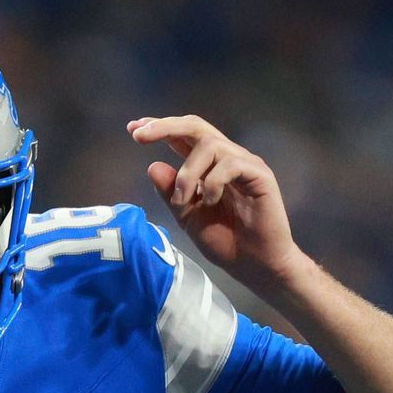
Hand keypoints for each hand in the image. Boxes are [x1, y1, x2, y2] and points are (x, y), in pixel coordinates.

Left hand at [129, 117, 310, 298]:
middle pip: (196, 127)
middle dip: (165, 127)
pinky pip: (231, 163)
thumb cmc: (225, 242)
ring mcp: (244, 164)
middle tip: (140, 136)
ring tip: (182, 200)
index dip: (159, 128)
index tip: (133, 129)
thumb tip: (152, 166)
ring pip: (210, 145)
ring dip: (187, 172)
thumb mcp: (187, 217)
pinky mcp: (260, 175)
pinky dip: (213, 182)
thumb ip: (170, 193)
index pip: (183, 136)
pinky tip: (210, 202)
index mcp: (207, 166)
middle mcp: (226, 158)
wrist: (253, 265)